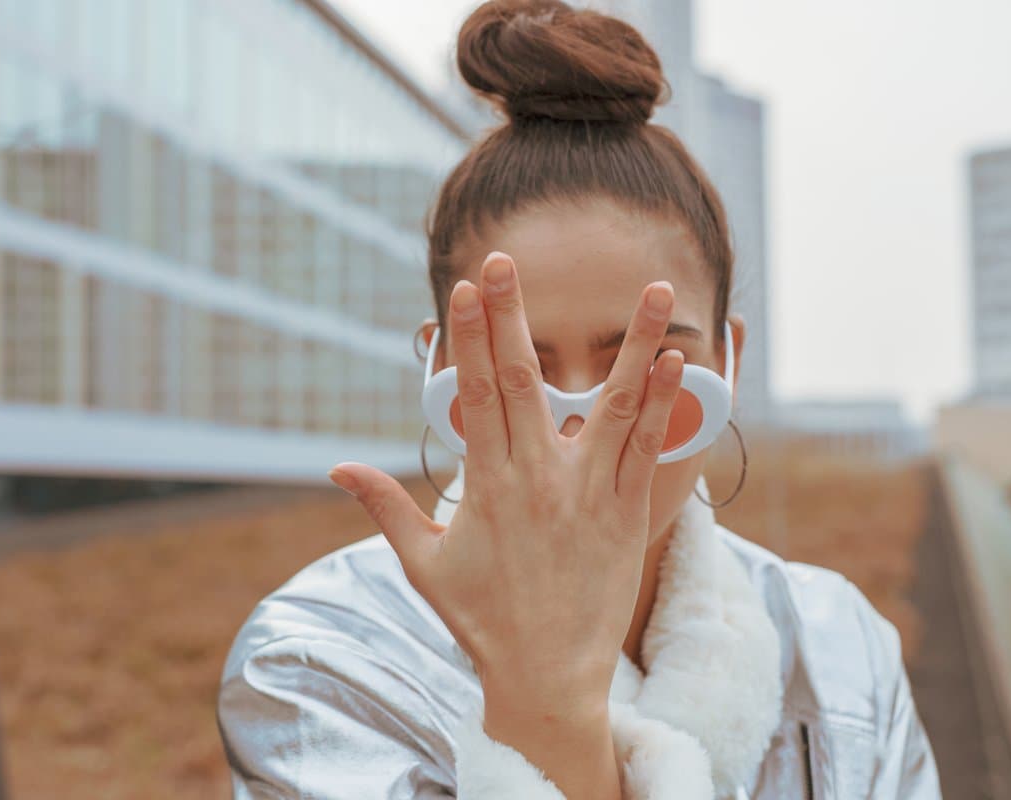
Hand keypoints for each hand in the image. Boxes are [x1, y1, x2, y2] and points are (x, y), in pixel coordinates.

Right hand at [329, 250, 683, 714]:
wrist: (547, 680)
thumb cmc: (481, 621)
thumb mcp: (423, 564)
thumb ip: (385, 508)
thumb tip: (335, 468)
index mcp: (487, 486)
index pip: (475, 395)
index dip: (470, 337)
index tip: (464, 288)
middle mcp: (539, 480)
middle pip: (526, 383)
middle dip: (513, 317)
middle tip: (506, 262)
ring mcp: (588, 495)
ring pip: (612, 404)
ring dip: (632, 343)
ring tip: (652, 288)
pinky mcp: (627, 514)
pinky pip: (647, 448)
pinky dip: (663, 403)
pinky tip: (675, 359)